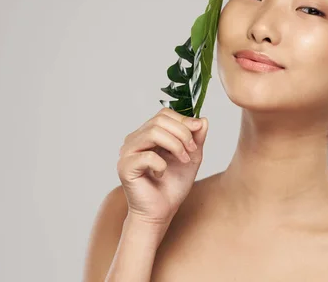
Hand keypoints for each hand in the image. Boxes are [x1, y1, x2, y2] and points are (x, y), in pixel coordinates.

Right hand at [116, 108, 207, 225]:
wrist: (162, 212)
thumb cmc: (173, 185)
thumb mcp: (191, 157)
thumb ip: (197, 138)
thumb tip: (202, 119)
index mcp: (148, 134)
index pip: (164, 114)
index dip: (183, 121)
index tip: (198, 134)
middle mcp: (135, 139)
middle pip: (159, 120)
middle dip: (182, 133)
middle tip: (192, 151)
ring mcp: (127, 152)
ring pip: (153, 133)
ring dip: (175, 146)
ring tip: (184, 160)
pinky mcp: (125, 167)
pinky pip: (147, 156)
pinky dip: (161, 164)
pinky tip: (162, 174)